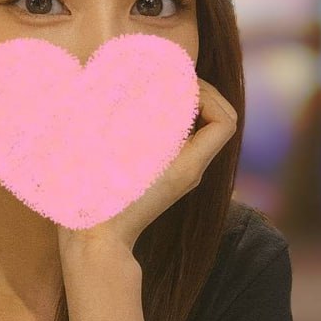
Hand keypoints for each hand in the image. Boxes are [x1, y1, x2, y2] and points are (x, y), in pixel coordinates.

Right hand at [57, 78, 237, 254]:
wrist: (96, 241)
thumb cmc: (104, 198)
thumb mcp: (121, 151)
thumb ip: (140, 116)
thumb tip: (152, 85)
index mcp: (188, 165)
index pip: (224, 121)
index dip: (209, 94)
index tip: (179, 84)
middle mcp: (191, 171)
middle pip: (217, 123)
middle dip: (200, 95)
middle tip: (170, 79)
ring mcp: (179, 176)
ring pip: (200, 132)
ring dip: (184, 107)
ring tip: (154, 92)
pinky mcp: (164, 179)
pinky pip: (182, 142)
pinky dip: (171, 122)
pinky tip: (139, 115)